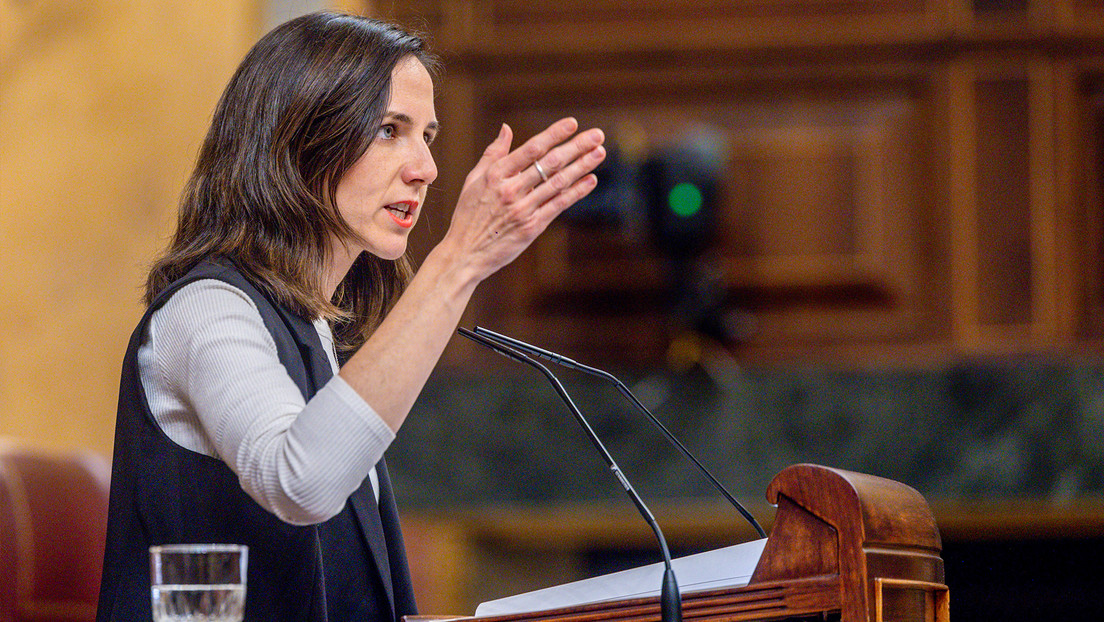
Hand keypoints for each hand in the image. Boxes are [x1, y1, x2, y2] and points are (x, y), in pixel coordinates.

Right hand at [440, 117, 605, 281]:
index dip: (554, 134)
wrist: (464, 254)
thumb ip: (493, 153)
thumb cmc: (468, 216)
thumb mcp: (473, 180)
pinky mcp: (532, 227)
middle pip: (550, 163)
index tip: (572, 124)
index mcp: (496, 174)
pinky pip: (558, 205)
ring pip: (558, 183)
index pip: (531, 148)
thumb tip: (506, 128)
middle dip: (576, 147)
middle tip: (597, 135)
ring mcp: (523, 209)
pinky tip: (591, 180)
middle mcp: (510, 190)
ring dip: (582, 166)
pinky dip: (576, 192)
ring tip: (600, 152)